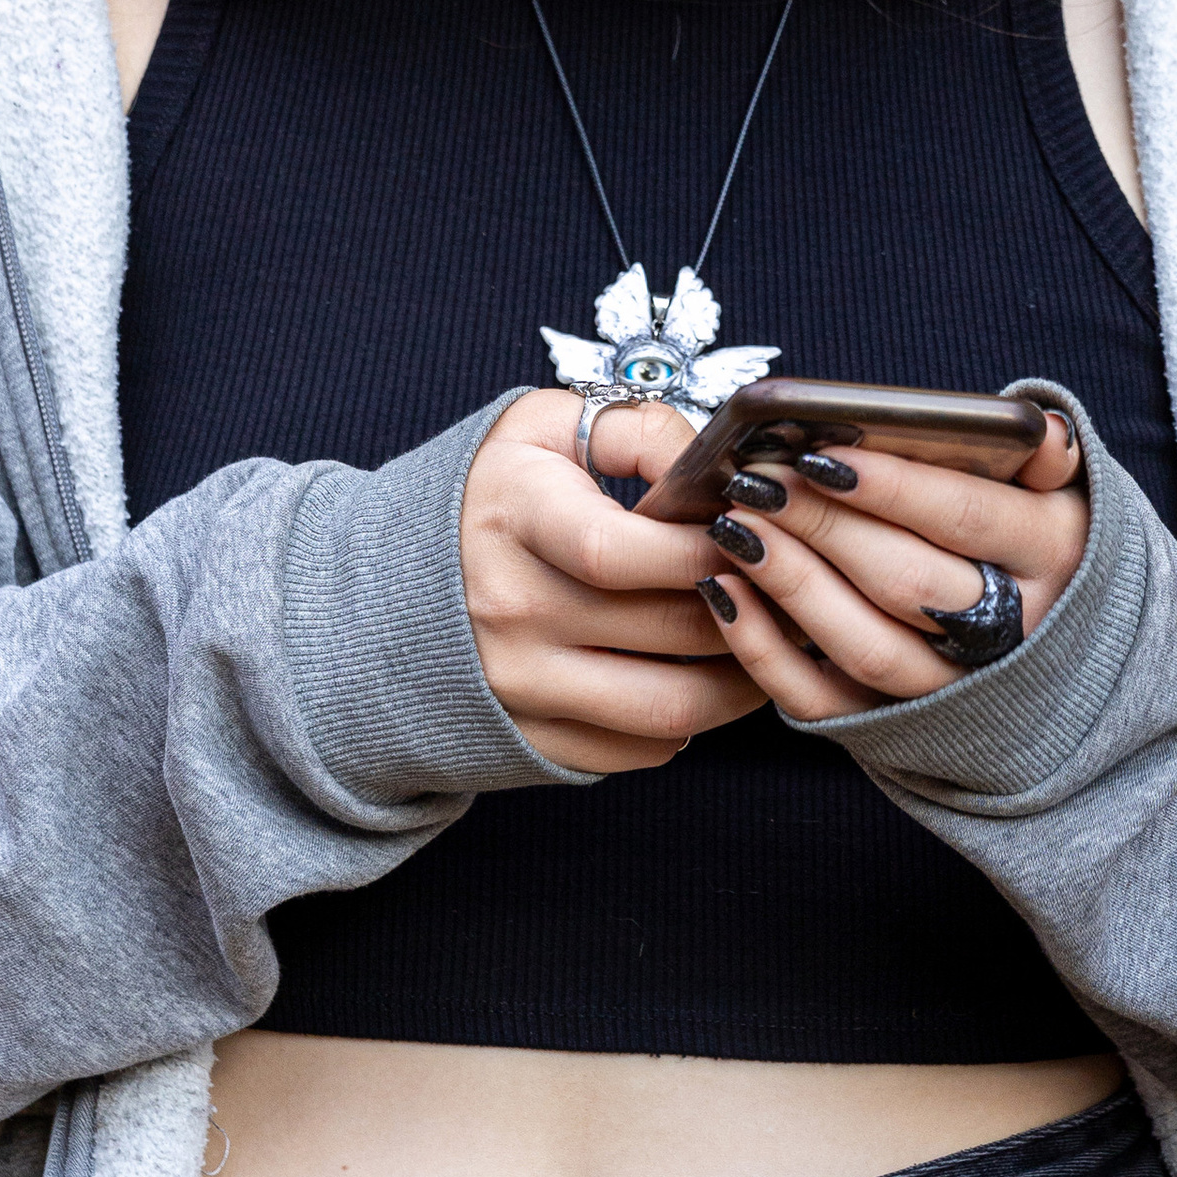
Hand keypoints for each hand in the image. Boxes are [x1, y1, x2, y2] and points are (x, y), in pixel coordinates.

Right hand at [463, 389, 761, 773]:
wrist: (389, 586)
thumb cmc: (494, 495)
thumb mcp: (544, 428)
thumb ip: (638, 431)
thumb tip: (718, 472)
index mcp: (512, 518)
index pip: (618, 551)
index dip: (701, 548)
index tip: (745, 532)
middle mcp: (507, 609)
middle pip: (665, 629)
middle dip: (748, 607)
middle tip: (787, 586)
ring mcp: (517, 685)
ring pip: (669, 707)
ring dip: (740, 680)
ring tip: (764, 637)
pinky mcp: (531, 738)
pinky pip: (639, 748)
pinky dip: (689, 721)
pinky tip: (704, 676)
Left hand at [694, 412, 1088, 722]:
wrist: (1057, 650)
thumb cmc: (1030, 537)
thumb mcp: (1058, 489)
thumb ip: (1045, 454)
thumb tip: (1041, 431)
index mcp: (1052, 556)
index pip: (965, 517)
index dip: (890, 487)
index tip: (820, 454)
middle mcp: (1011, 633)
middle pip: (907, 582)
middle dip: (823, 527)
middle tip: (759, 482)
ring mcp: (951, 687)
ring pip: (866, 647)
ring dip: (790, 584)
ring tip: (736, 524)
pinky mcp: (895, 722)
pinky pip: (822, 701)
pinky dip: (765, 653)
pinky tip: (724, 591)